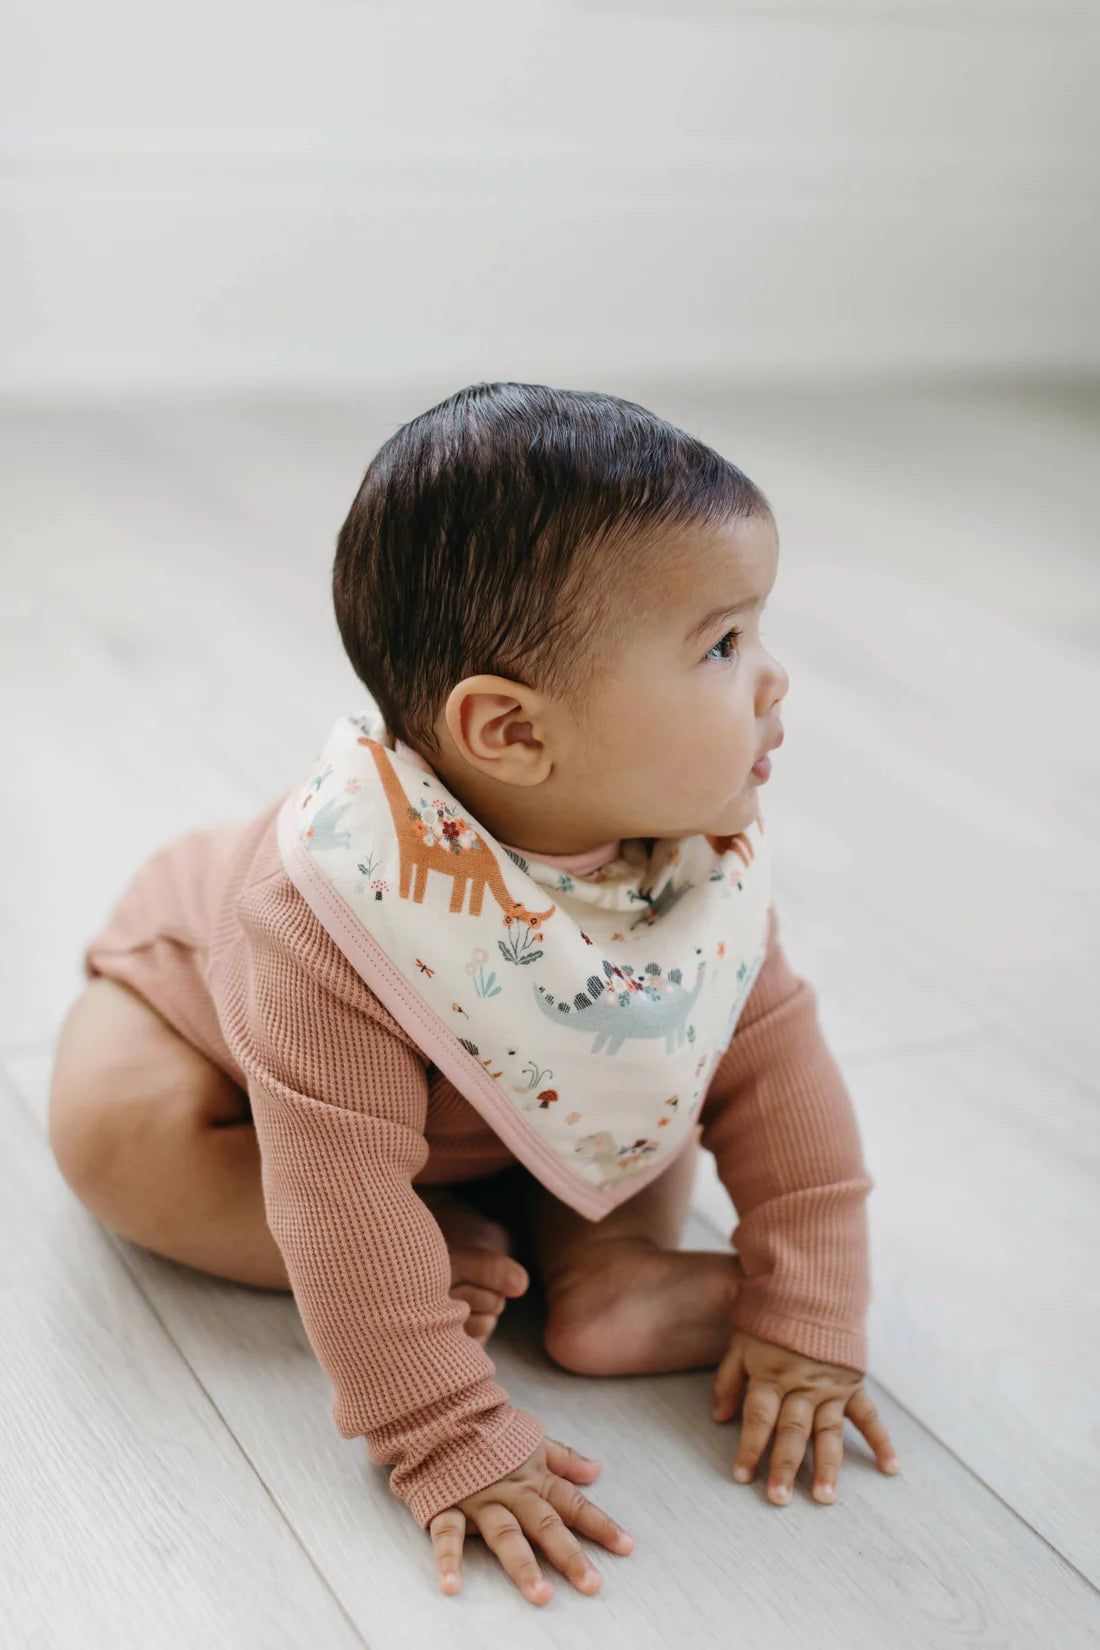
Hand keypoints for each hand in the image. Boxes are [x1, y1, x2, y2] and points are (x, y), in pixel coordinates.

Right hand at [428, 1436, 634, 1603]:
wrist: (443, 1413)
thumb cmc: (491, 1432)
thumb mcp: (532, 1441)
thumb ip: (564, 1459)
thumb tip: (597, 1470)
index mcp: (535, 1479)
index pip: (574, 1503)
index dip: (601, 1525)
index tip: (627, 1547)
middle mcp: (512, 1492)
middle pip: (546, 1525)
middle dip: (569, 1555)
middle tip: (592, 1584)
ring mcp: (481, 1499)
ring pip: (505, 1535)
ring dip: (522, 1565)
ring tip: (540, 1595)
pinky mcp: (448, 1504)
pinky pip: (447, 1534)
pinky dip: (448, 1559)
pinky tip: (452, 1585)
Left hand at [712, 1328, 900, 1504]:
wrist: (812, 1289)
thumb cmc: (771, 1320)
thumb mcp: (741, 1343)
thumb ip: (728, 1380)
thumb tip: (719, 1417)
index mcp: (771, 1374)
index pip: (758, 1418)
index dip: (749, 1448)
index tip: (742, 1477)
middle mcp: (801, 1385)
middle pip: (792, 1431)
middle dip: (785, 1466)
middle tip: (779, 1498)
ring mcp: (830, 1387)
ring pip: (828, 1432)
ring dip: (827, 1466)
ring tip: (825, 1498)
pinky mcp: (853, 1384)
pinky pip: (868, 1416)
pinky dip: (881, 1441)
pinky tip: (890, 1467)